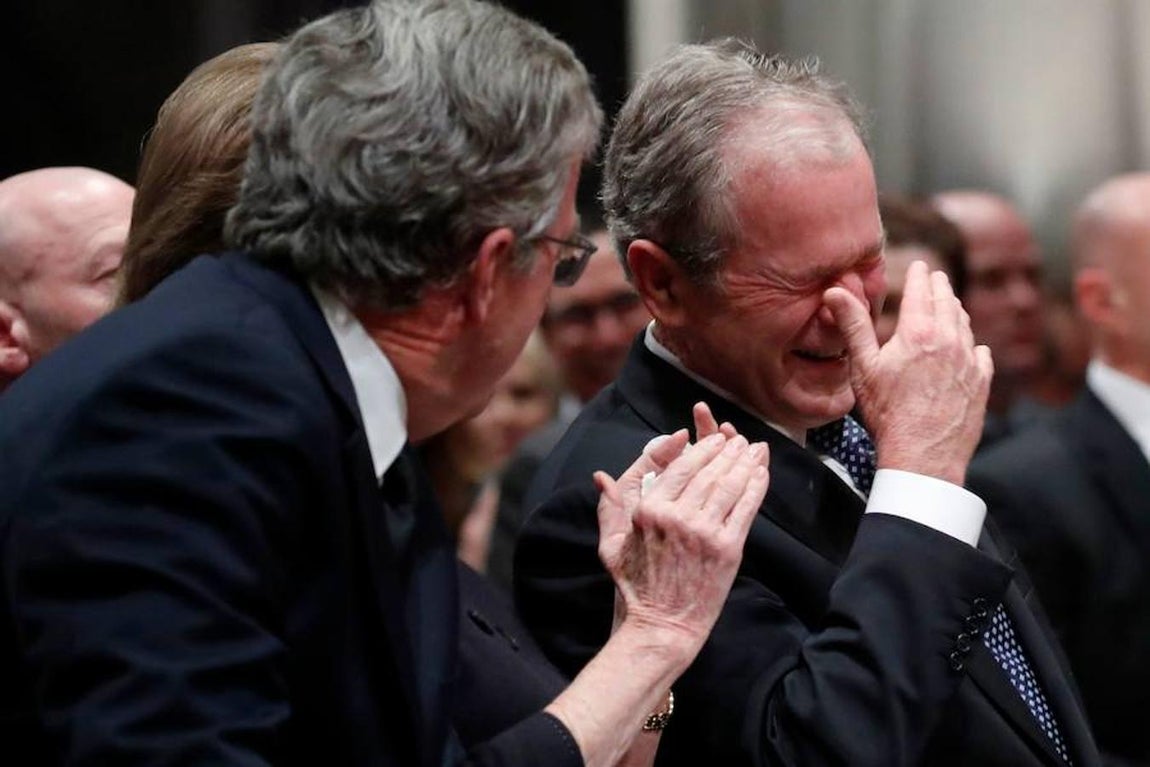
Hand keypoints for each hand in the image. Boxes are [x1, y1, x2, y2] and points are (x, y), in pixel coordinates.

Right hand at [595, 404, 768, 658]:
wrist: (663, 625)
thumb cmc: (637, 587)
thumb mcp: (611, 547)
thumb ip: (608, 509)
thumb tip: (600, 477)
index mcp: (649, 511)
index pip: (681, 467)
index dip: (703, 448)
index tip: (715, 439)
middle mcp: (678, 516)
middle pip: (709, 472)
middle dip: (728, 450)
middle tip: (739, 439)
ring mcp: (705, 532)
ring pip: (730, 485)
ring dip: (745, 462)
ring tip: (754, 449)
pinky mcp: (728, 548)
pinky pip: (746, 508)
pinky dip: (757, 486)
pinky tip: (762, 473)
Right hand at [823, 260, 992, 484]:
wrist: (923, 455)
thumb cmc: (887, 413)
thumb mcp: (863, 367)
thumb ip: (853, 324)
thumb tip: (836, 290)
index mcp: (918, 332)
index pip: (921, 291)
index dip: (919, 275)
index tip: (919, 265)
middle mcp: (949, 340)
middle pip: (948, 302)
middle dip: (940, 286)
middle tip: (936, 278)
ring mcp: (969, 362)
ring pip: (966, 325)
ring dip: (956, 311)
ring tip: (951, 305)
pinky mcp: (981, 383)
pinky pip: (981, 354)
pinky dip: (973, 345)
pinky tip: (971, 348)